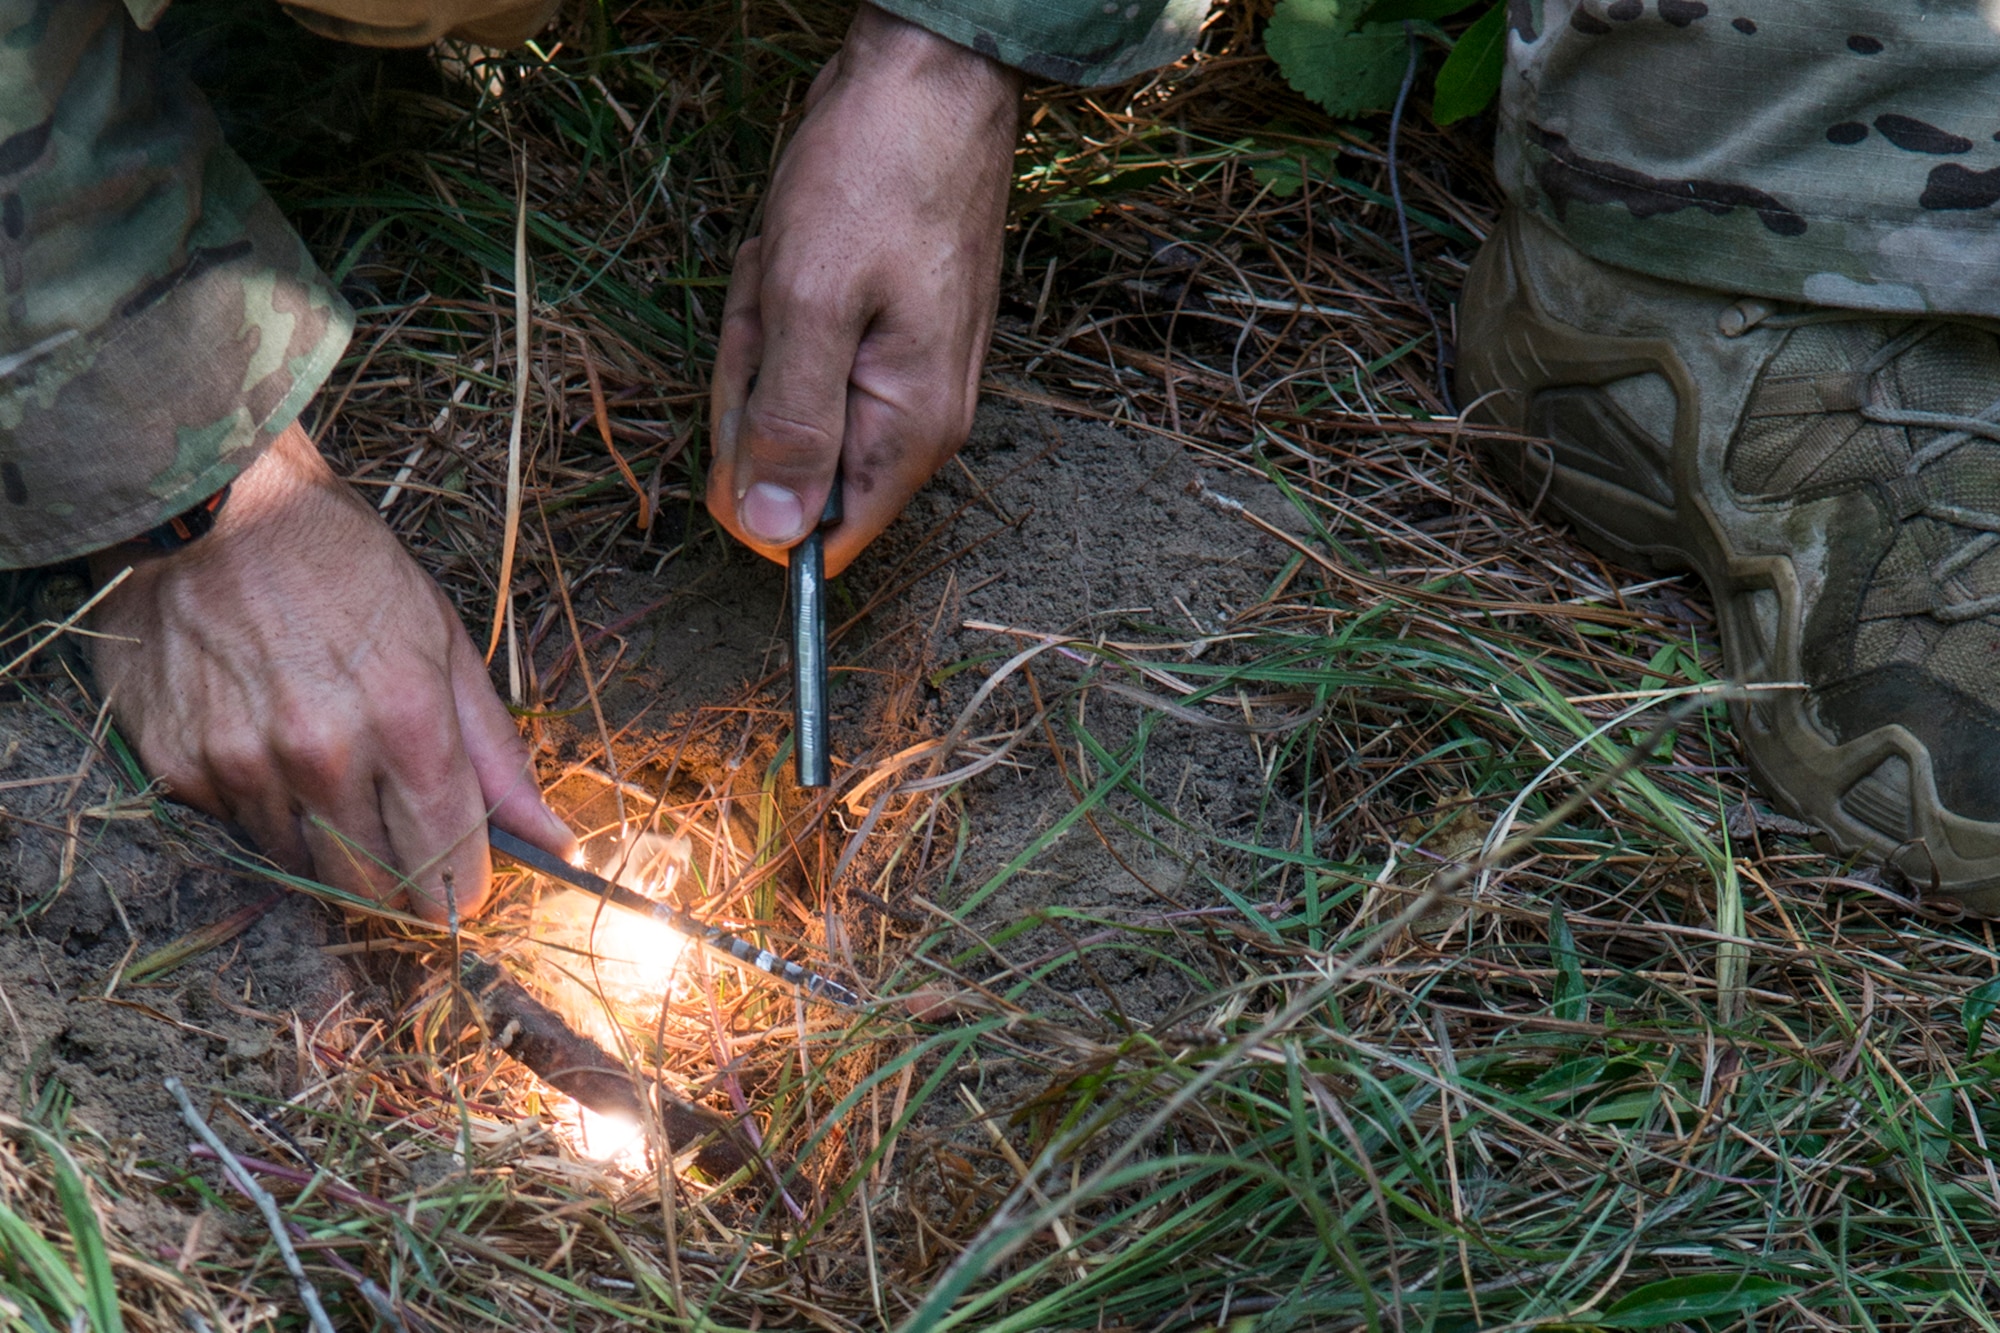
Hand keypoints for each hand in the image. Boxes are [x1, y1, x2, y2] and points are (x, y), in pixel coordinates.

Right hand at [86, 423, 574, 923]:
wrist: (216, 508)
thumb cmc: (347, 567)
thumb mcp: (445, 643)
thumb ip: (497, 755)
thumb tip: (555, 842)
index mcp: (407, 722)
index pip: (446, 863)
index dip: (460, 890)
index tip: (464, 890)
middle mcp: (323, 755)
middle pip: (370, 887)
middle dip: (397, 884)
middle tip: (400, 844)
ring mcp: (242, 764)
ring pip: (299, 864)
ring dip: (326, 843)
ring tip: (328, 770)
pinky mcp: (175, 765)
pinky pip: (233, 826)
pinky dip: (259, 807)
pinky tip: (265, 746)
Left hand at [708, 2, 1021, 573]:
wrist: (928, 79)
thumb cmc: (876, 176)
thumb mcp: (808, 302)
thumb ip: (790, 427)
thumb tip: (773, 535)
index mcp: (907, 431)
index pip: (823, 540)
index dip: (758, 497)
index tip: (748, 407)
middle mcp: (914, 420)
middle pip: (790, 468)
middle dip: (753, 384)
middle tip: (773, 299)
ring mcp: (900, 375)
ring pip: (785, 401)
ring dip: (762, 332)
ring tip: (789, 260)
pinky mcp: (881, 334)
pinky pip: (799, 353)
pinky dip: (779, 304)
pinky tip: (797, 249)